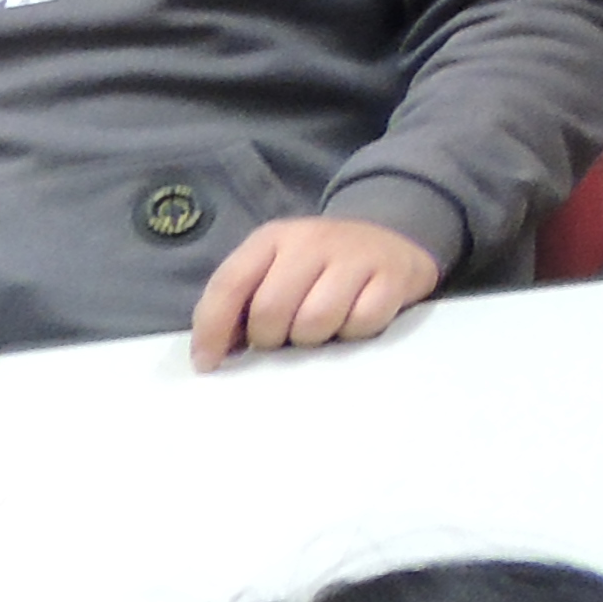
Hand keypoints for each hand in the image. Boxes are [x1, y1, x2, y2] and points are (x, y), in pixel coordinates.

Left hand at [192, 213, 442, 370]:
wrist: (391, 240)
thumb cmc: (319, 268)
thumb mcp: (275, 270)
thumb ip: (241, 304)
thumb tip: (212, 354)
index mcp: (273, 238)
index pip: (229, 284)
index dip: (212, 330)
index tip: (209, 363)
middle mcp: (313, 239)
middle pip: (271, 310)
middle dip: (271, 338)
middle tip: (285, 337)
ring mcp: (356, 254)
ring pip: (316, 321)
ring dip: (314, 338)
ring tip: (320, 329)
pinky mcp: (394, 274)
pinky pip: (362, 322)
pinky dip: (354, 333)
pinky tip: (354, 320)